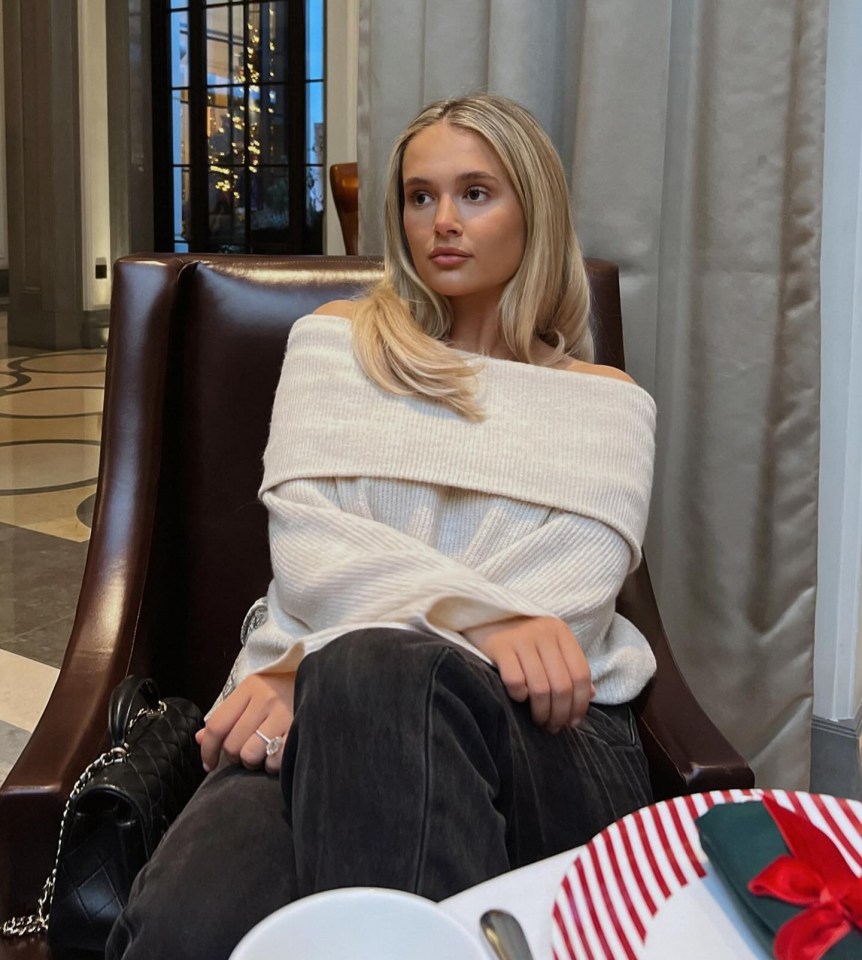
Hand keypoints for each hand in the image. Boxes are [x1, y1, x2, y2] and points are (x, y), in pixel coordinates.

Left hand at [195, 672, 295, 773]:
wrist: (321, 676)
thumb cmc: (281, 688)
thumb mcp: (251, 694)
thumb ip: (226, 715)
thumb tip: (200, 739)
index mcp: (250, 688)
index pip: (217, 726)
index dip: (208, 750)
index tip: (208, 764)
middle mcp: (265, 700)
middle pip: (233, 745)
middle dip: (235, 756)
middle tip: (246, 750)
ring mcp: (284, 714)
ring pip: (251, 756)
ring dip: (254, 762)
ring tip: (263, 752)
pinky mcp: (301, 729)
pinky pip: (275, 761)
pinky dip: (272, 765)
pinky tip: (277, 755)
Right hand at [463, 616, 593, 732]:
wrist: (482, 612)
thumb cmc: (519, 633)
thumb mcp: (548, 643)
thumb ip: (568, 666)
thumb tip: (589, 695)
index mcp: (561, 632)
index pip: (581, 674)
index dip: (580, 703)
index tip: (573, 721)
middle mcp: (544, 633)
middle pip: (562, 685)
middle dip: (560, 713)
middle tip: (553, 726)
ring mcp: (521, 638)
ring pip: (541, 688)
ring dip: (541, 712)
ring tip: (538, 720)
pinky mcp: (498, 646)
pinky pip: (515, 681)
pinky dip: (519, 696)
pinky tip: (518, 699)